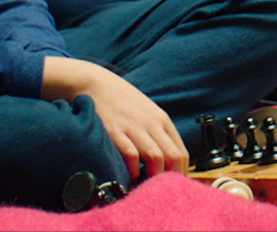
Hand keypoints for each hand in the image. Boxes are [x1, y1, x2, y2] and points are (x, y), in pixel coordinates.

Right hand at [43, 57, 186, 182]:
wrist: (95, 83)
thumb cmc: (121, 102)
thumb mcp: (146, 114)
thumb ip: (156, 134)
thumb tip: (166, 161)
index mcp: (161, 121)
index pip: (181, 153)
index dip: (181, 174)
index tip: (174, 188)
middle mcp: (152, 123)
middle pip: (173, 157)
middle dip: (171, 179)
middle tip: (163, 193)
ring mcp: (134, 126)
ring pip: (156, 157)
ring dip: (154, 177)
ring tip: (147, 189)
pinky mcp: (115, 130)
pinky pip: (131, 155)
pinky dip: (133, 170)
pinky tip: (128, 177)